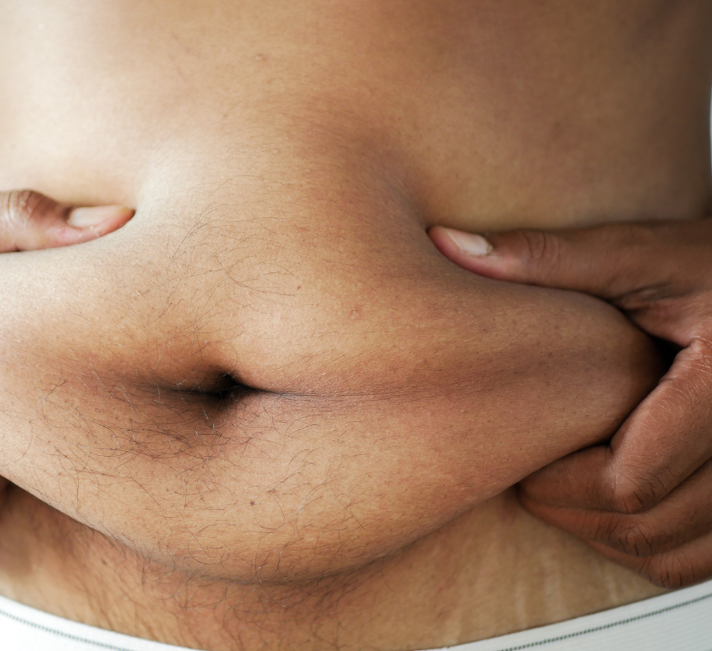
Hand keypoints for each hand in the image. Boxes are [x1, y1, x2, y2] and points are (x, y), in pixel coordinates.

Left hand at [429, 219, 711, 587]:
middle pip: (644, 527)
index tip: (519, 454)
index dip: (556, 482)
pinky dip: (646, 549)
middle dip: (569, 511)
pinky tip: (608, 507)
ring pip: (669, 556)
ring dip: (601, 535)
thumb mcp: (641, 255)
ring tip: (560, 488)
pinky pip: (697, 560)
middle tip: (525, 476)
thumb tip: (446, 245)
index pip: (627, 482)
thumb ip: (549, 258)